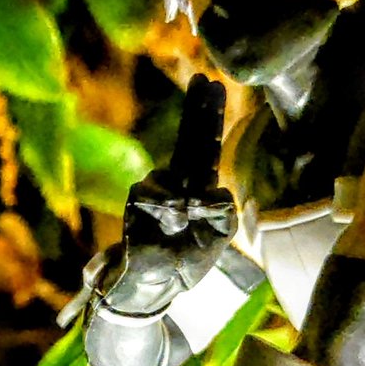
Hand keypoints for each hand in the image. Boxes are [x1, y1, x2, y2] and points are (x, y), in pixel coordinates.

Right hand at [100, 75, 236, 314]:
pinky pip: (161, 195)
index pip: (204, 145)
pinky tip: (169, 226)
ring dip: (186, 200)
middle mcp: (177, 181)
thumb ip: (223, 213)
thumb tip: (217, 189)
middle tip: (205, 81)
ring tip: (180, 226)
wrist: (153, 285)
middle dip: (199, 111)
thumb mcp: (216, 238)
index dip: (208, 117)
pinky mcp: (140, 201)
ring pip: (177, 174)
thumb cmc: (186, 261)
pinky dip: (170, 210)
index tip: (213, 86)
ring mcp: (156, 188)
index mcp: (198, 186)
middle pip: (190, 140)